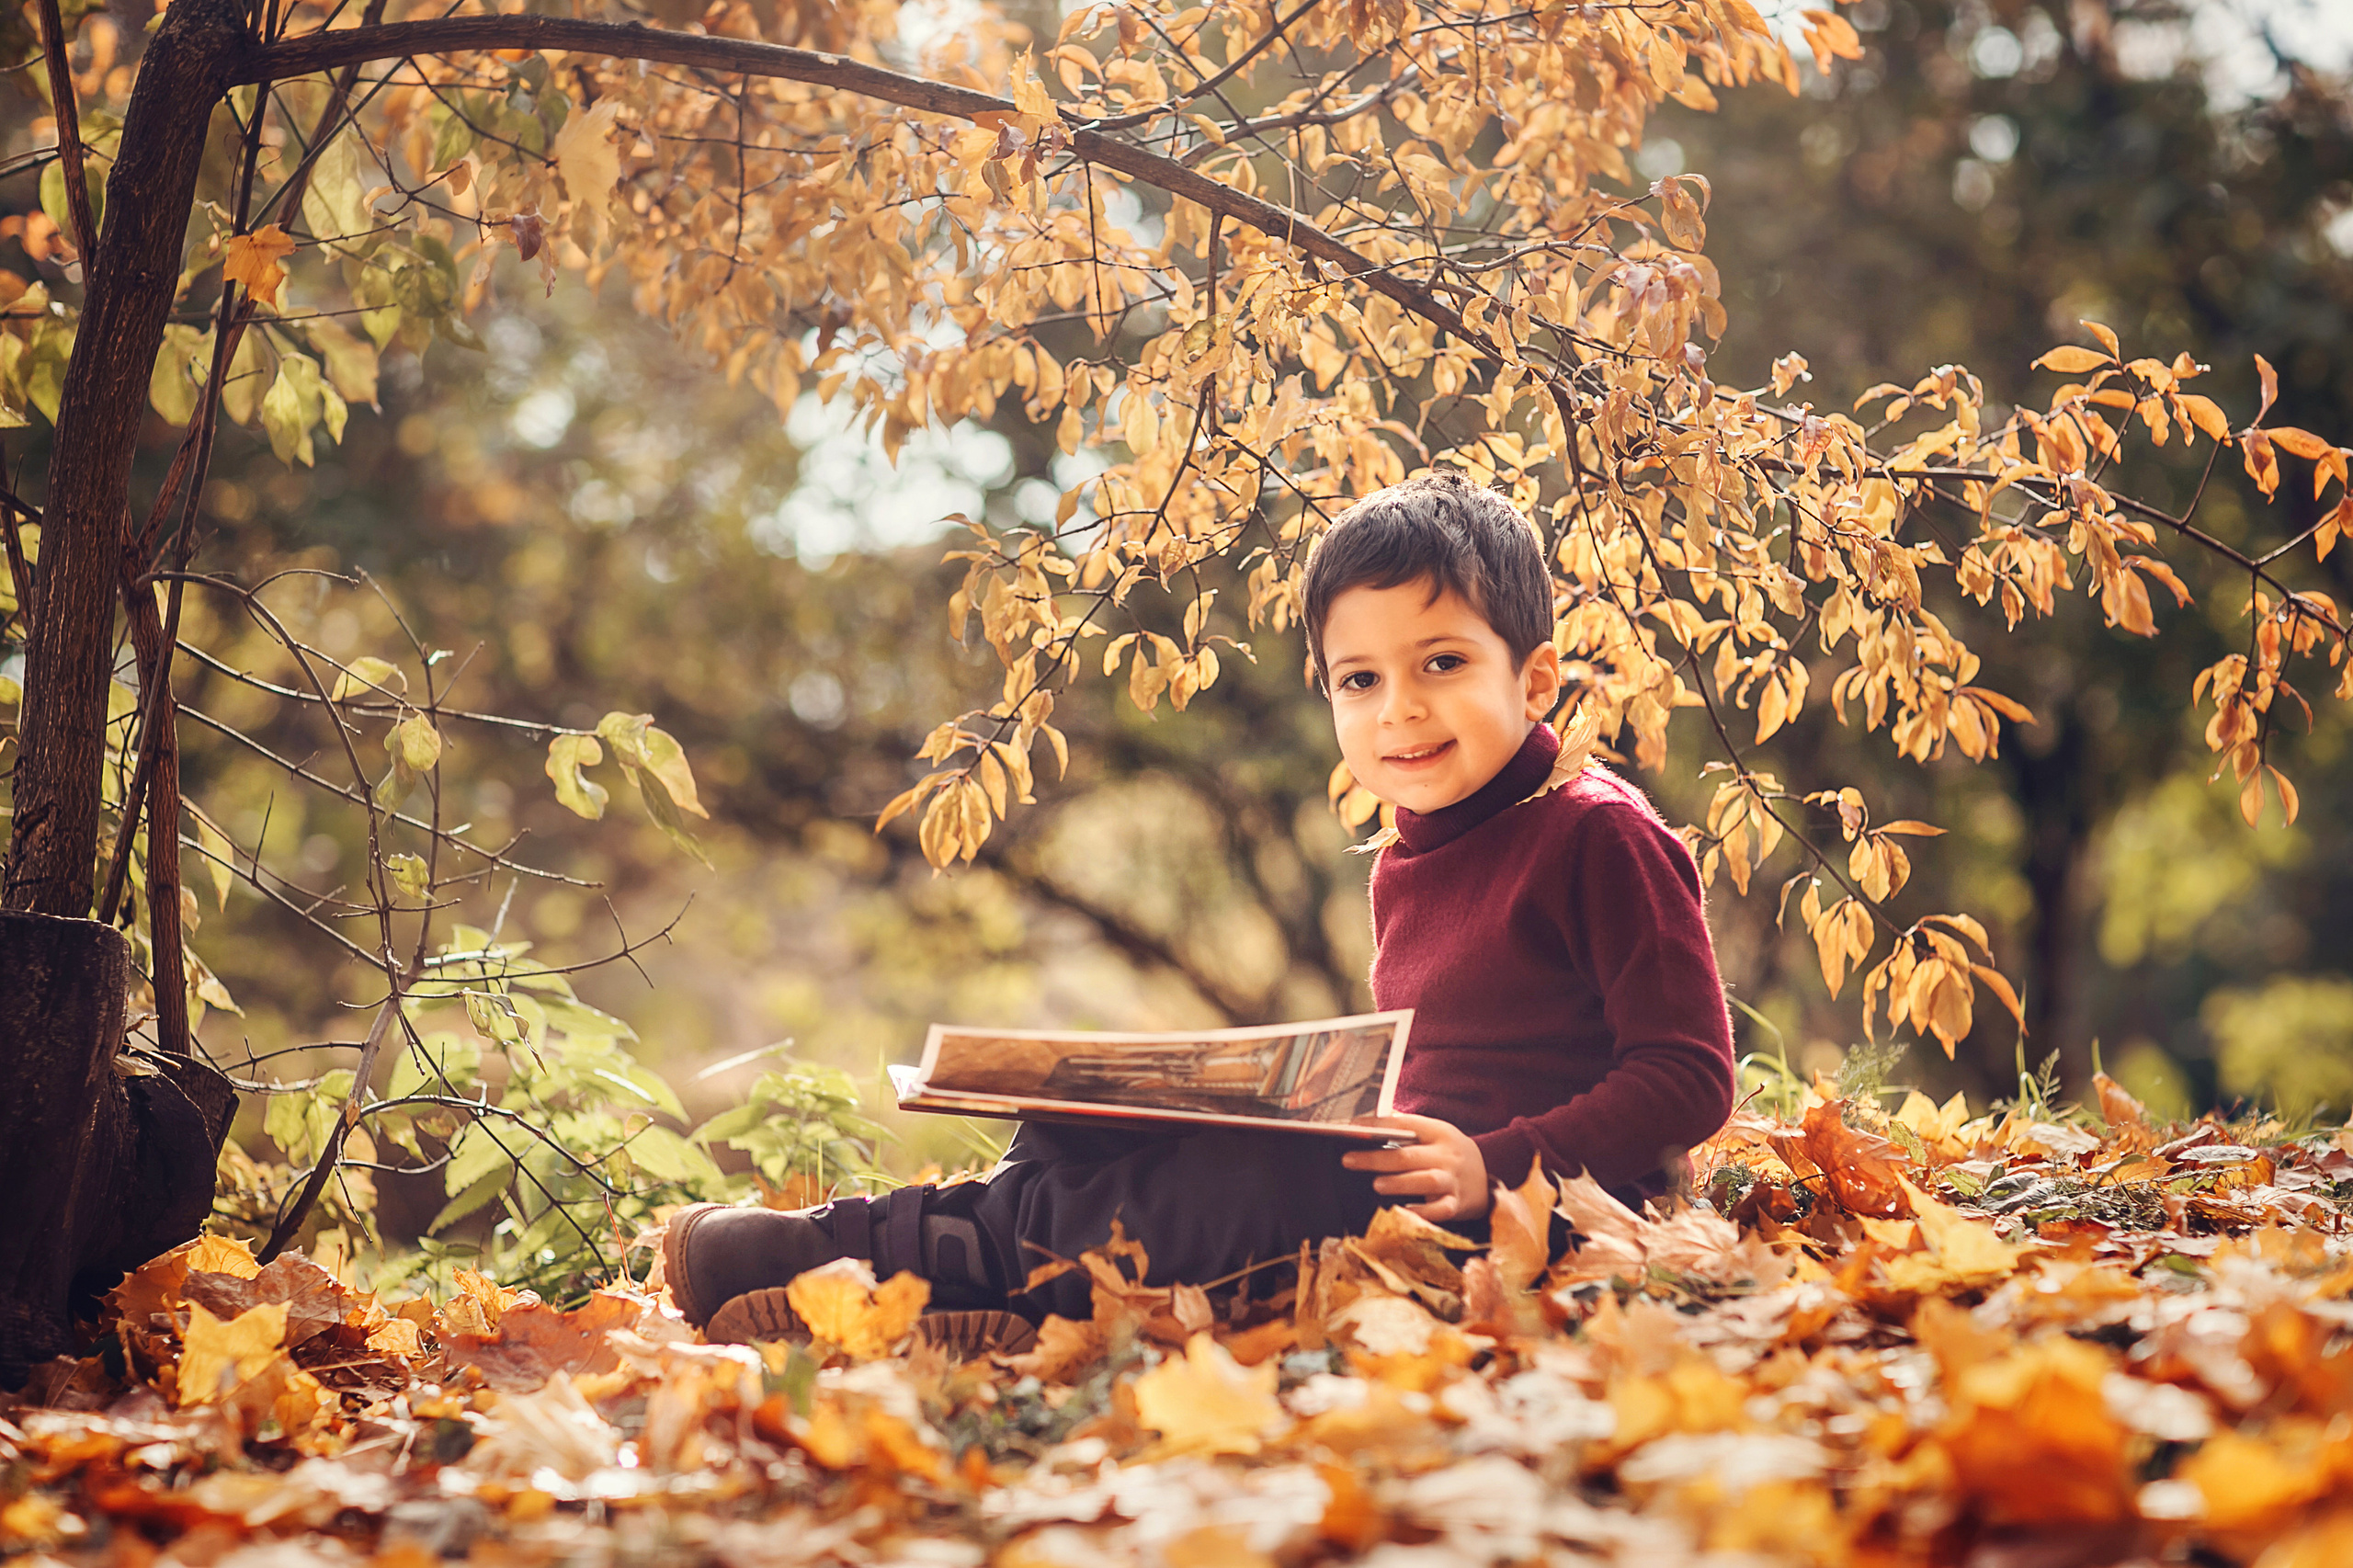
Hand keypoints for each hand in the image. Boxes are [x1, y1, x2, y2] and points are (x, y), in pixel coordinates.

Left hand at [1341, 1114, 1489, 1222]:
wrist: (1486, 1182)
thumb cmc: (1450, 1156)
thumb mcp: (1437, 1135)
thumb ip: (1409, 1129)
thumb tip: (1368, 1123)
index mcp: (1439, 1133)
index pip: (1405, 1124)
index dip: (1377, 1125)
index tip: (1352, 1127)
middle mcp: (1447, 1155)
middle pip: (1409, 1156)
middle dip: (1376, 1158)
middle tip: (1349, 1160)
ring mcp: (1452, 1181)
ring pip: (1426, 1181)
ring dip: (1400, 1183)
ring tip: (1377, 1184)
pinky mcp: (1456, 1205)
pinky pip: (1440, 1210)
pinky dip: (1422, 1213)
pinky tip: (1404, 1212)